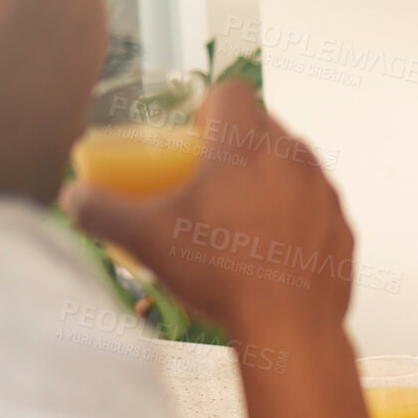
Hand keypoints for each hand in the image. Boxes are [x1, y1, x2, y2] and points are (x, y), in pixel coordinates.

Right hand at [61, 82, 352, 336]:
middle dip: (237, 145)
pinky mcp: (344, 228)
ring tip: (239, 219)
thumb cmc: (219, 272)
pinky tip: (272, 250)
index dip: (210, 105)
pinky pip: (317, 208)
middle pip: (265, 128)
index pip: (233, 91)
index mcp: (246, 143)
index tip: (194, 134)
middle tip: (209, 180)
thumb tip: (73, 198)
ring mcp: (325, 192)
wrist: (289, 326)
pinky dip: (297, 219)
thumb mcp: (146, 238)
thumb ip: (103, 211)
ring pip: (295, 168)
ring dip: (269, 181)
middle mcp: (293, 157)